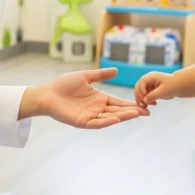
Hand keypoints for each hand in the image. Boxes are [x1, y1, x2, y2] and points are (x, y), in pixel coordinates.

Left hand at [21, 67, 149, 128]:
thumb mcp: (85, 77)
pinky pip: (97, 123)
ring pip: (111, 117)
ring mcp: (91, 116)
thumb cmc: (63, 84)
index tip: (144, 104)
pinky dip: (107, 121)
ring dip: (123, 116)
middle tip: (147, 112)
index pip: (119, 102)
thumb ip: (100, 75)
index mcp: (99, 98)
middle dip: (132, 112)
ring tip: (137, 114)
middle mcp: (97, 108)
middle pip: (118, 111)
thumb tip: (116, 71)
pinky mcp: (82, 122)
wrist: (47, 93)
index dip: (131, 104)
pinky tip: (117, 119)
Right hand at [134, 71, 178, 106]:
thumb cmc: (173, 85)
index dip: (141, 90)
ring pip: (140, 93)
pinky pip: (145, 97)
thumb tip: (144, 101)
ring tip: (147, 106)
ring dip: (142, 100)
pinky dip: (147, 101)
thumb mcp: (163, 90)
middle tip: (143, 105)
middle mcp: (148, 80)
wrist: (179, 87)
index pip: (142, 82)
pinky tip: (153, 104)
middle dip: (139, 96)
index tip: (144, 98)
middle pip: (138, 88)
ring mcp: (148, 86)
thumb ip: (153, 95)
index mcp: (151, 76)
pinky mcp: (150, 91)